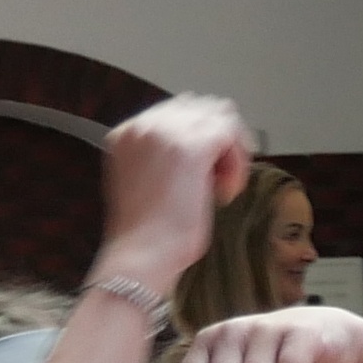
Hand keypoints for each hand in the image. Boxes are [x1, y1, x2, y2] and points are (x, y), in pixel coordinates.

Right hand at [104, 93, 256, 281]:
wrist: (141, 254)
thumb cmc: (147, 234)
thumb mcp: (149, 182)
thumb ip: (165, 157)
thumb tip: (205, 146)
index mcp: (126, 132)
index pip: (177, 113)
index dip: (202, 139)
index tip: (207, 174)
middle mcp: (142, 124)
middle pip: (200, 108)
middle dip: (219, 141)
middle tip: (222, 179)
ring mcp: (165, 131)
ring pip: (219, 118)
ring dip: (230, 150)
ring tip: (223, 186)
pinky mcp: (190, 147)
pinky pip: (229, 135)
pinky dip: (236, 162)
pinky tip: (226, 191)